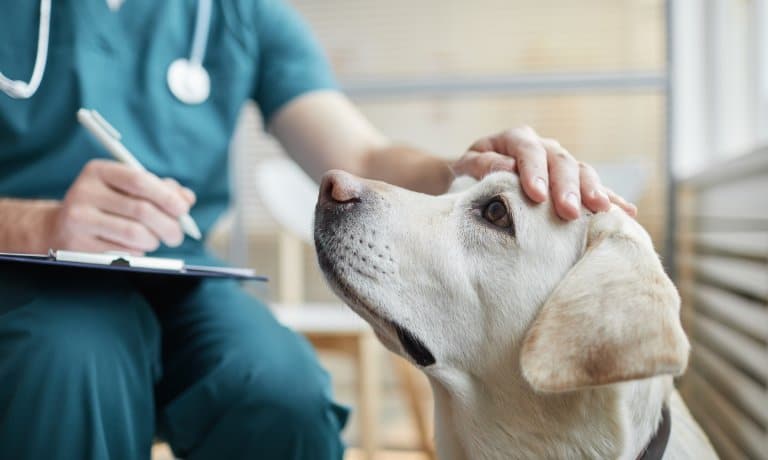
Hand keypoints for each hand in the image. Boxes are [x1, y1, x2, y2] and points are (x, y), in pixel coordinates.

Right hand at [45, 159, 195, 253]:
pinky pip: (123, 252)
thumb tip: (187, 199)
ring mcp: (78, 220)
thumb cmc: (107, 205)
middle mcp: (84, 192)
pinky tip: (134, 248)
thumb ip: (160, 190)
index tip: (183, 210)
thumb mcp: (127, 189)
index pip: (139, 180)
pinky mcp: (77, 245)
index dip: (166, 197)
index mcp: (98, 171)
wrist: (61, 227)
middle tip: (177, 235)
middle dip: (168, 225)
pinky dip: (138, 252)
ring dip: (154, 241)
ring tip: (154, 240)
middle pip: (141, 210)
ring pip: (135, 234)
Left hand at [453, 126, 636, 219]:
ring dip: (594, 191)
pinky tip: (627, 212)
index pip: (528, 151)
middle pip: (561, 162)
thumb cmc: (467, 176)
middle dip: (567, 187)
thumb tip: (506, 169)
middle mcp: (543, 147)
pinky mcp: (572, 183)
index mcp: (515, 139)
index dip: (534, 172)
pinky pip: (594, 188)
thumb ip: (481, 166)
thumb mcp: (465, 168)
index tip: (536, 196)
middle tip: (569, 212)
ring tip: (602, 211)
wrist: (473, 181)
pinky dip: (611, 199)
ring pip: (582, 172)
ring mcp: (560, 164)